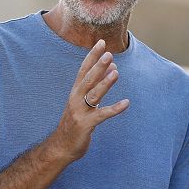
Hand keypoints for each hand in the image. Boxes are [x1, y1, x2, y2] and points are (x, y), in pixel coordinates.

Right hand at [49, 39, 129, 161]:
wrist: (62, 146)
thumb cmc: (75, 122)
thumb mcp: (84, 101)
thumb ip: (97, 85)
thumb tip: (113, 67)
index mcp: (75, 92)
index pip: (83, 69)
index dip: (92, 56)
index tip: (101, 42)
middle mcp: (76, 99)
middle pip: (87, 79)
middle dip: (98, 66)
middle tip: (109, 54)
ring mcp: (80, 112)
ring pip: (94, 95)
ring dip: (105, 83)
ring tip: (116, 72)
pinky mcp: (86, 125)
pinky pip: (102, 115)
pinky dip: (115, 109)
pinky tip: (126, 103)